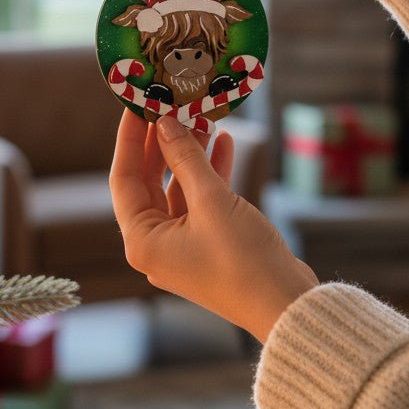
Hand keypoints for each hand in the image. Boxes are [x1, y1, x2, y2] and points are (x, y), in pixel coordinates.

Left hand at [109, 111, 317, 341]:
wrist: (284, 304)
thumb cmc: (242, 260)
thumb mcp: (211, 201)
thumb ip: (185, 158)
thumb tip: (166, 123)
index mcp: (142, 240)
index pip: (124, 178)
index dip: (131, 139)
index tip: (138, 105)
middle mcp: (155, 245)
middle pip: (150, 182)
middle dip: (164, 143)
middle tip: (172, 105)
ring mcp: (182, 246)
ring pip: (179, 189)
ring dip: (191, 155)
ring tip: (204, 118)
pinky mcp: (208, 244)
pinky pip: (201, 202)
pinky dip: (211, 174)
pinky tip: (225, 144)